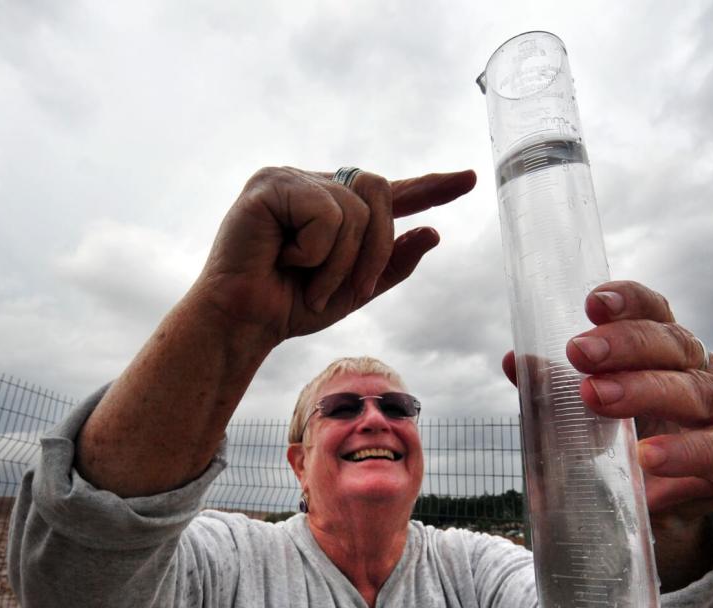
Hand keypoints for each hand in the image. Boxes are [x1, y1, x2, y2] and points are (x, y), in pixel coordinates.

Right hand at [191, 166, 476, 342]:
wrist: (243, 323)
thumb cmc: (288, 306)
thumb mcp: (353, 290)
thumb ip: (391, 263)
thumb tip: (432, 233)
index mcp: (335, 207)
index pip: (390, 192)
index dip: (430, 186)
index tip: (469, 180)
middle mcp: (314, 183)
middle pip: (380, 191)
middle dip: (379, 247)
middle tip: (356, 290)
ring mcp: (290, 179)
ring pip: (355, 208)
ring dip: (340, 262)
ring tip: (305, 280)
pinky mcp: (270, 183)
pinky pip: (325, 212)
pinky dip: (314, 251)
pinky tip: (281, 258)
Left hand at [501, 281, 712, 522]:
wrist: (663, 507)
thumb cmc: (624, 444)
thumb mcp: (588, 416)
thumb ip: (556, 389)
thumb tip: (515, 360)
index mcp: (666, 351)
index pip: (655, 312)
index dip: (629, 302)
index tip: (593, 302)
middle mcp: (702, 371)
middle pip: (673, 346)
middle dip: (626, 345)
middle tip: (580, 353)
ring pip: (696, 392)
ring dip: (647, 391)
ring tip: (600, 399)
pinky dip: (685, 453)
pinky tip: (648, 459)